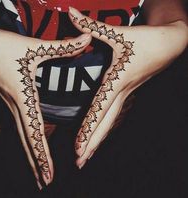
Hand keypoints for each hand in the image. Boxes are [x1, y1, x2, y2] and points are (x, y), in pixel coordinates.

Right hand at [0, 18, 90, 187]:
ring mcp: (9, 105)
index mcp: (22, 98)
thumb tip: (86, 38)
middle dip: (35, 164)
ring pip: (20, 135)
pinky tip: (28, 143)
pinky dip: (24, 139)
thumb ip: (62, 46)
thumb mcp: (33, 46)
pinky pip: (17, 125)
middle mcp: (14, 106)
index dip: (42, 155)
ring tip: (37, 173)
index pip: (34, 133)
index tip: (48, 175)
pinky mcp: (8, 100)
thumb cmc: (2, 45)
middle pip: (25, 141)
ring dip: (29, 155)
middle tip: (44, 185)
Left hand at [68, 7, 187, 167]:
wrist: (172, 42)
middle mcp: (121, 93)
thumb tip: (70, 12)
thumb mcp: (119, 33)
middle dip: (92, 144)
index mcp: (117, 82)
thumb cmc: (147, 39)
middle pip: (105, 125)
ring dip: (98, 139)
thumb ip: (91, 26)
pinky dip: (105, 127)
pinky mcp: (128, 92)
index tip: (78, 148)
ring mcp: (126, 95)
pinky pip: (114, 114)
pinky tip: (98, 134)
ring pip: (110, 122)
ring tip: (86, 156)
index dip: (88, 130)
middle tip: (79, 163)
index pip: (99, 110)